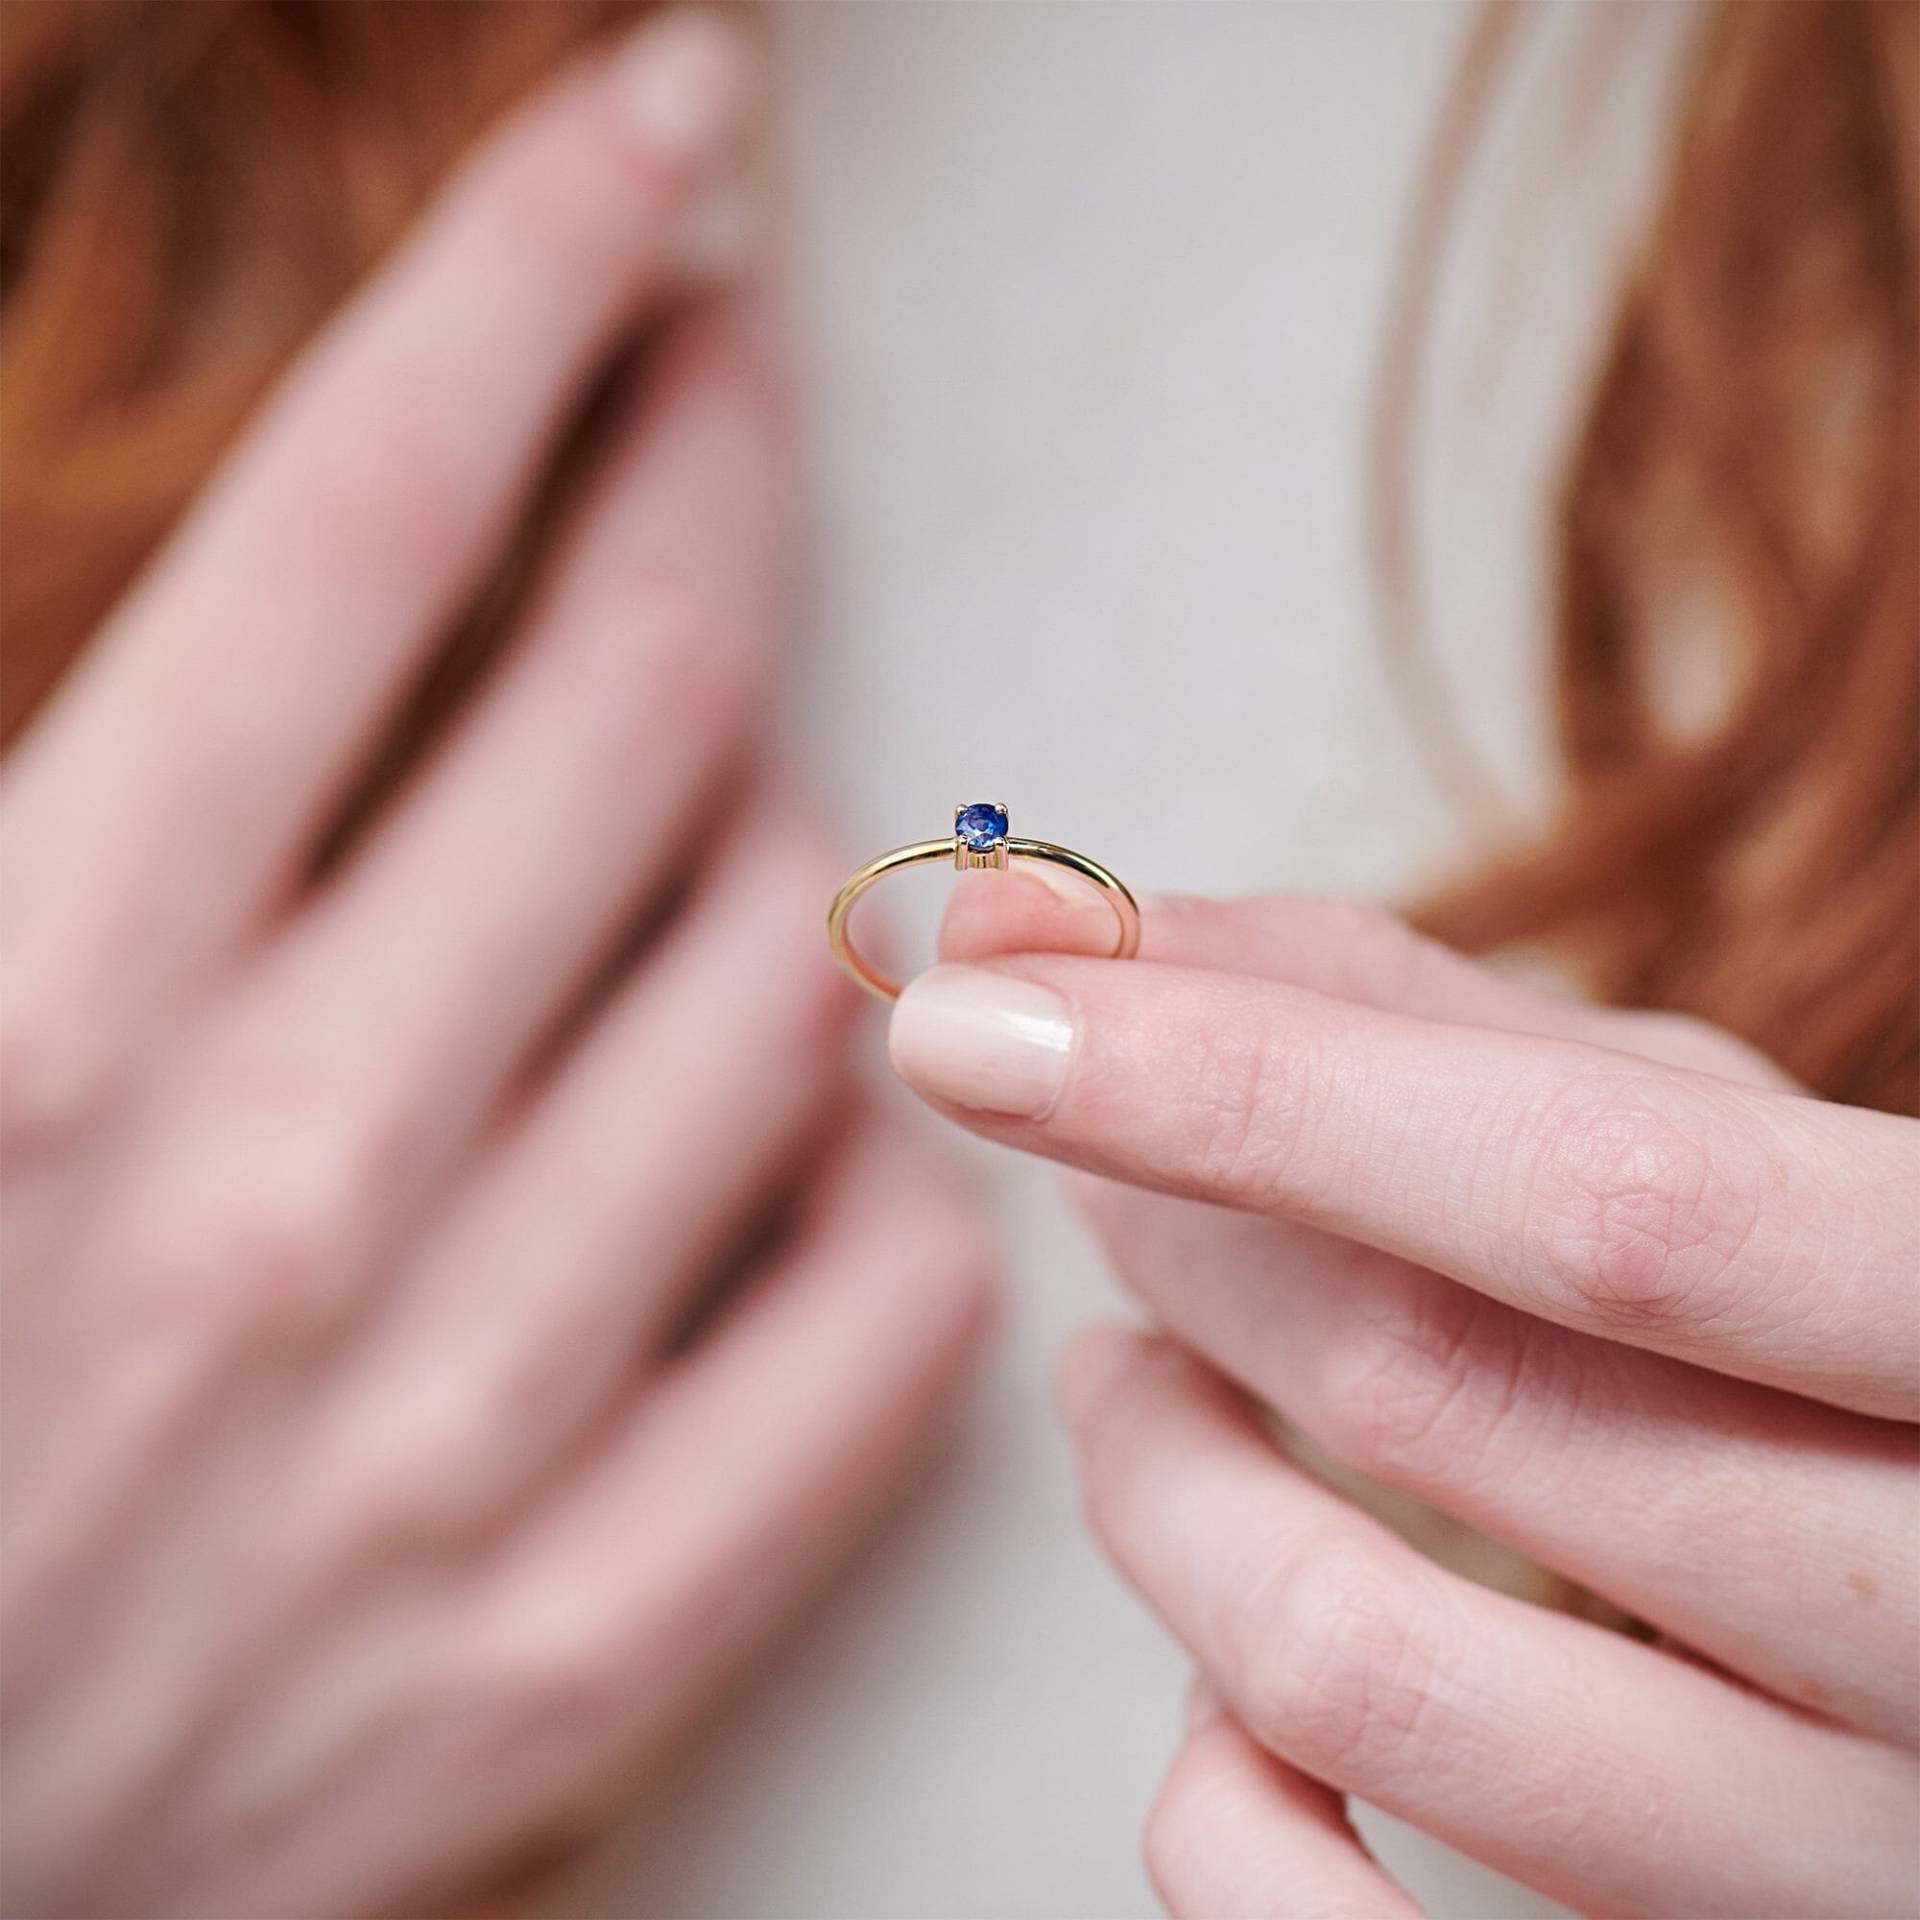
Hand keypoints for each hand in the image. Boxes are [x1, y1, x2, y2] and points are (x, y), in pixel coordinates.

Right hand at [0, 18, 989, 1915]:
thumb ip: (31, 773)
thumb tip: (295, 542)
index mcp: (17, 1009)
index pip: (365, 526)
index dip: (533, 277)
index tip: (662, 135)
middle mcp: (271, 1206)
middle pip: (639, 711)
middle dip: (708, 474)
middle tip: (732, 378)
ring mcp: (458, 1444)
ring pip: (794, 984)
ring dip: (796, 827)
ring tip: (735, 768)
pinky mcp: (574, 1637)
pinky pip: (876, 1312)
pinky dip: (887, 1166)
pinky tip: (822, 1106)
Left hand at [891, 875, 1917, 1917]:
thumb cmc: (1815, 1310)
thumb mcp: (1683, 1123)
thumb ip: (1380, 1014)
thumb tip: (1038, 931)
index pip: (1593, 1200)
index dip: (1240, 1086)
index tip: (981, 1002)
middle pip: (1436, 1395)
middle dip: (1181, 1235)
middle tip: (1094, 1170)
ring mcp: (1840, 1859)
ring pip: (1360, 1672)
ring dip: (1155, 1478)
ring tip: (1122, 1376)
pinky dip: (1204, 1765)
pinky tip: (1216, 1631)